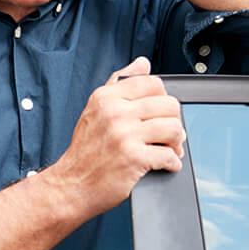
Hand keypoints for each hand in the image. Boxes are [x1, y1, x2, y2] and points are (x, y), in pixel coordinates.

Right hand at [50, 56, 184, 217]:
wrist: (71, 186)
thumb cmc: (85, 153)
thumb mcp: (95, 111)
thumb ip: (119, 84)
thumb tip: (142, 63)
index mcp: (106, 98)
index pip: (153, 83)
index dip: (162, 100)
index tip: (158, 114)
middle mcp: (115, 113)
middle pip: (169, 105)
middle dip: (173, 122)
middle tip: (166, 135)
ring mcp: (124, 135)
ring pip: (174, 128)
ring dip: (176, 143)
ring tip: (167, 149)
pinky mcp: (134, 158)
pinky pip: (170, 155)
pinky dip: (172, 163)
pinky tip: (163, 164)